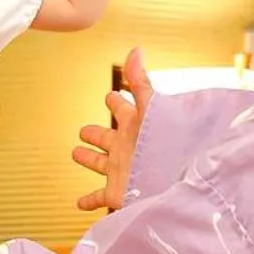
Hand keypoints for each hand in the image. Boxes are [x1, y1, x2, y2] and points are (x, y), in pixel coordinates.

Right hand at [73, 48, 152, 212]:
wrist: (176, 186)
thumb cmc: (167, 147)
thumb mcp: (151, 111)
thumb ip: (141, 83)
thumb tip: (135, 51)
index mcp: (135, 127)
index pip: (123, 110)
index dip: (115, 102)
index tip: (110, 95)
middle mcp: (127, 148)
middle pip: (106, 137)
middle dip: (95, 133)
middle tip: (84, 130)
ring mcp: (122, 171)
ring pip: (99, 163)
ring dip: (88, 159)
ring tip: (77, 154)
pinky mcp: (118, 192)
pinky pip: (98, 197)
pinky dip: (88, 201)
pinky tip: (80, 203)